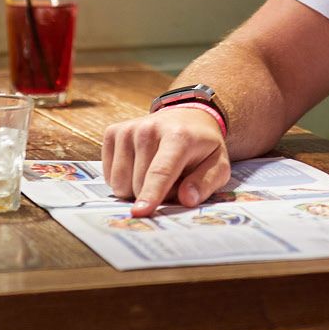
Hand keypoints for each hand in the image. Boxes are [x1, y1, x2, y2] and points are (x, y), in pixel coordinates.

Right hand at [101, 107, 231, 216]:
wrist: (187, 117)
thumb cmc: (202, 147)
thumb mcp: (218, 165)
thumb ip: (205, 183)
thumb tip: (187, 199)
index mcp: (178, 136)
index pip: (161, 171)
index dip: (151, 194)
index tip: (140, 212)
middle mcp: (148, 129)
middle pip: (138, 184)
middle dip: (154, 195)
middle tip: (171, 182)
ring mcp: (127, 130)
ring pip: (120, 183)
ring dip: (137, 189)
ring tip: (155, 173)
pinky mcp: (112, 132)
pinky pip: (110, 176)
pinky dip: (125, 179)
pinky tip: (139, 166)